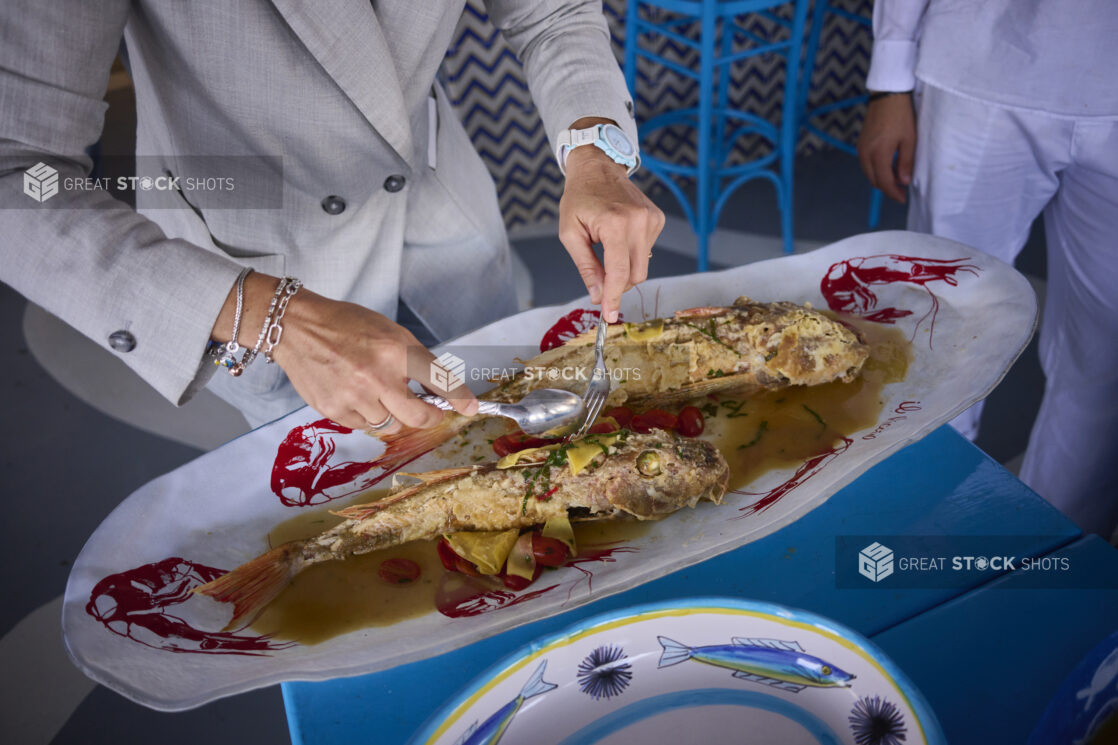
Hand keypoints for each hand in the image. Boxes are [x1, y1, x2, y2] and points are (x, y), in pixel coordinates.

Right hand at [213, 273, 477, 433]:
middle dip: (428, 417)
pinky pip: (364, 425)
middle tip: (429, 411)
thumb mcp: (389, 332)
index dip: (458, 398)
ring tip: (376, 390)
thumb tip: (438, 391)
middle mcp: (377, 377)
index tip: (469, 409)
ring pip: (390, 423)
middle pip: (417, 417)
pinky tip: (355, 394)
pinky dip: (367, 414)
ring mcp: (354, 397)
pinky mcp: (334, 410)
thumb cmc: (347, 326)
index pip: (438, 380)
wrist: (298, 328)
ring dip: (392, 412)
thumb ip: (414, 361)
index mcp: (395, 351)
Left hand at [558, 122, 664, 322]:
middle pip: (635, 275)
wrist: (598, 167)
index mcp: (615, 224)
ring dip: (624, 268)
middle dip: (617, 285)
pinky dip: (632, 253)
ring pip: (643, 266)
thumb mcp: (570, 233)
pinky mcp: (658, 219)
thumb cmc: (579, 198)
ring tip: (606, 247)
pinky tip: (619, 237)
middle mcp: (639, 221)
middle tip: (600, 282)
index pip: (619, 272)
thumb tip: (597, 296)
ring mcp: (652, 219)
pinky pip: (647, 251)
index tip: (609, 316)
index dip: (613, 298)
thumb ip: (585, 267)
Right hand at [857, 93, 915, 203]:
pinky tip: (887, 167)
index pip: (884, 181)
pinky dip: (875, 170)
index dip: (893, 193)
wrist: (887, 95)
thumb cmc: (901, 115)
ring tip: (896, 180)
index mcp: (878, 153)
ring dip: (881, 179)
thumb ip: (906, 162)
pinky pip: (866, 163)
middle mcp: (866, 153)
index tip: (903, 198)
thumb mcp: (909, 140)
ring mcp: (861, 148)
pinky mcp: (861, 143)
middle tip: (901, 191)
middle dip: (887, 188)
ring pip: (869, 173)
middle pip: (874, 180)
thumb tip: (903, 181)